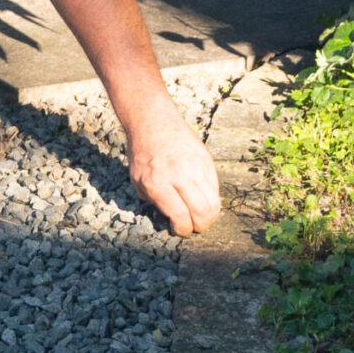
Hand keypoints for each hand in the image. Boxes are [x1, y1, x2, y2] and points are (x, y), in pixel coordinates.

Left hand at [124, 110, 221, 235]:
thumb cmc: (142, 153)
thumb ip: (154, 201)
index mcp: (157, 182)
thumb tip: (171, 219)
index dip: (182, 230)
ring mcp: (195, 167)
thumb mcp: (138, 180)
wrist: (154, 122)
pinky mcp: (206, 161)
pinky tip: (201, 198)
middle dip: (199, 227)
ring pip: (214, 203)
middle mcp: (179, 175)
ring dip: (209, 216)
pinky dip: (211, 198)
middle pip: (203, 213)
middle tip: (193, 226)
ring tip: (200, 216)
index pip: (180, 217)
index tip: (178, 229)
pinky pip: (215, 188)